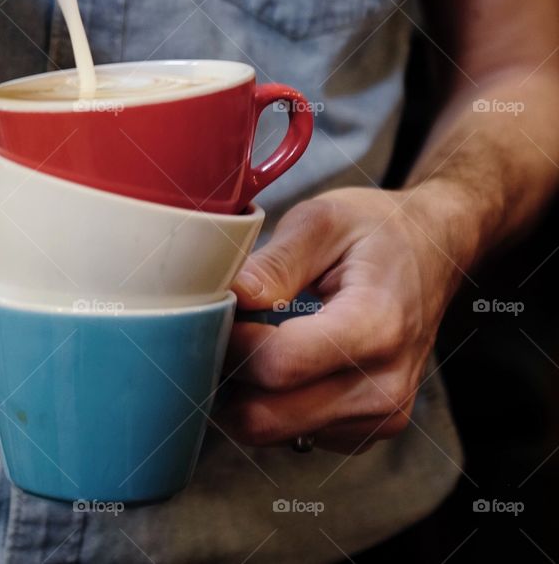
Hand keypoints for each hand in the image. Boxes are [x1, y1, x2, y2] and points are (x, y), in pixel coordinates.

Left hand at [220, 184, 478, 453]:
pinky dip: (272, 401)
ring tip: (255, 337)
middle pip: (267, 416)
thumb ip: (274, 263)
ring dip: (246, 391)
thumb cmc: (378, 231)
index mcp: (376, 327)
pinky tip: (281, 357)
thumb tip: (230, 297)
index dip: (232, 341)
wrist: (435, 251)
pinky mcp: (367, 430)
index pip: (278, 365)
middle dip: (228, 374)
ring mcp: (379, 416)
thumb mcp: (323, 221)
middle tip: (223, 328)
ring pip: (272, 432)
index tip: (220, 309)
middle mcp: (383, 386)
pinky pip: (293, 434)